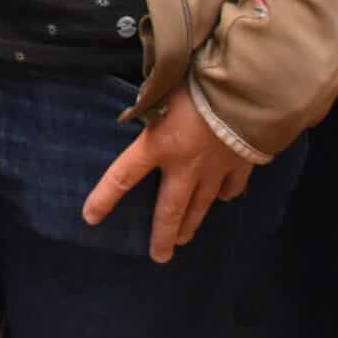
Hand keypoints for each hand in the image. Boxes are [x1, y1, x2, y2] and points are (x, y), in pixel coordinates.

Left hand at [82, 85, 254, 263]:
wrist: (247, 90)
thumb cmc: (199, 81)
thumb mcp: (163, 86)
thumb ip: (151, 99)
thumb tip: (143, 101)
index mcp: (158, 144)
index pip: (123, 176)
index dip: (104, 198)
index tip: (90, 217)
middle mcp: (184, 164)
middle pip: (169, 209)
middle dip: (163, 235)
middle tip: (159, 257)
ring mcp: (214, 168)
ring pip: (200, 205)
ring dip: (190, 224)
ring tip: (183, 239)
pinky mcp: (240, 164)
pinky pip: (231, 187)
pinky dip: (226, 194)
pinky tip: (224, 199)